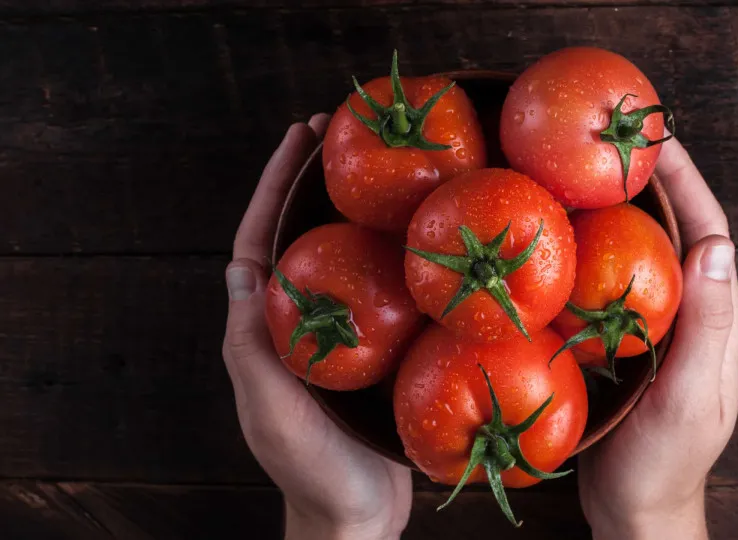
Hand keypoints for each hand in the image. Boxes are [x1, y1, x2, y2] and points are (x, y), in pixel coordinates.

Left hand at [222, 116, 411, 539]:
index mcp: (264, 329)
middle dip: (315, 184)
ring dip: (356, 212)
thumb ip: (251, 345)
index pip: (259, 242)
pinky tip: (421, 238)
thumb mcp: (270, 407)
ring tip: (385, 169)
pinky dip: (393, 257)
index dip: (274, 187)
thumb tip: (241, 268)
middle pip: (301, 237)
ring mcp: (337, 335)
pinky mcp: (375, 351)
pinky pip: (380, 292)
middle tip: (343, 134)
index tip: (298, 139)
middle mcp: (297, 323)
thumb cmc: (310, 467)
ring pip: (342, 259)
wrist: (357, 515)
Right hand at [578, 138, 737, 539]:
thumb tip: (716, 247)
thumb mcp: (688, 397)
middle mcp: (698, 316)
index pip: (710, 234)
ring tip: (591, 172)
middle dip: (657, 183)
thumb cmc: (662, 462)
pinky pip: (621, 282)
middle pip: (681, 233)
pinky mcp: (634, 341)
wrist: (637, 506)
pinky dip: (602, 249)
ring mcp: (666, 328)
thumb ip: (706, 327)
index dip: (687, 183)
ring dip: (628, 210)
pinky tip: (572, 236)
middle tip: (617, 141)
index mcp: (721, 322)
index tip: (658, 138)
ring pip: (650, 253)